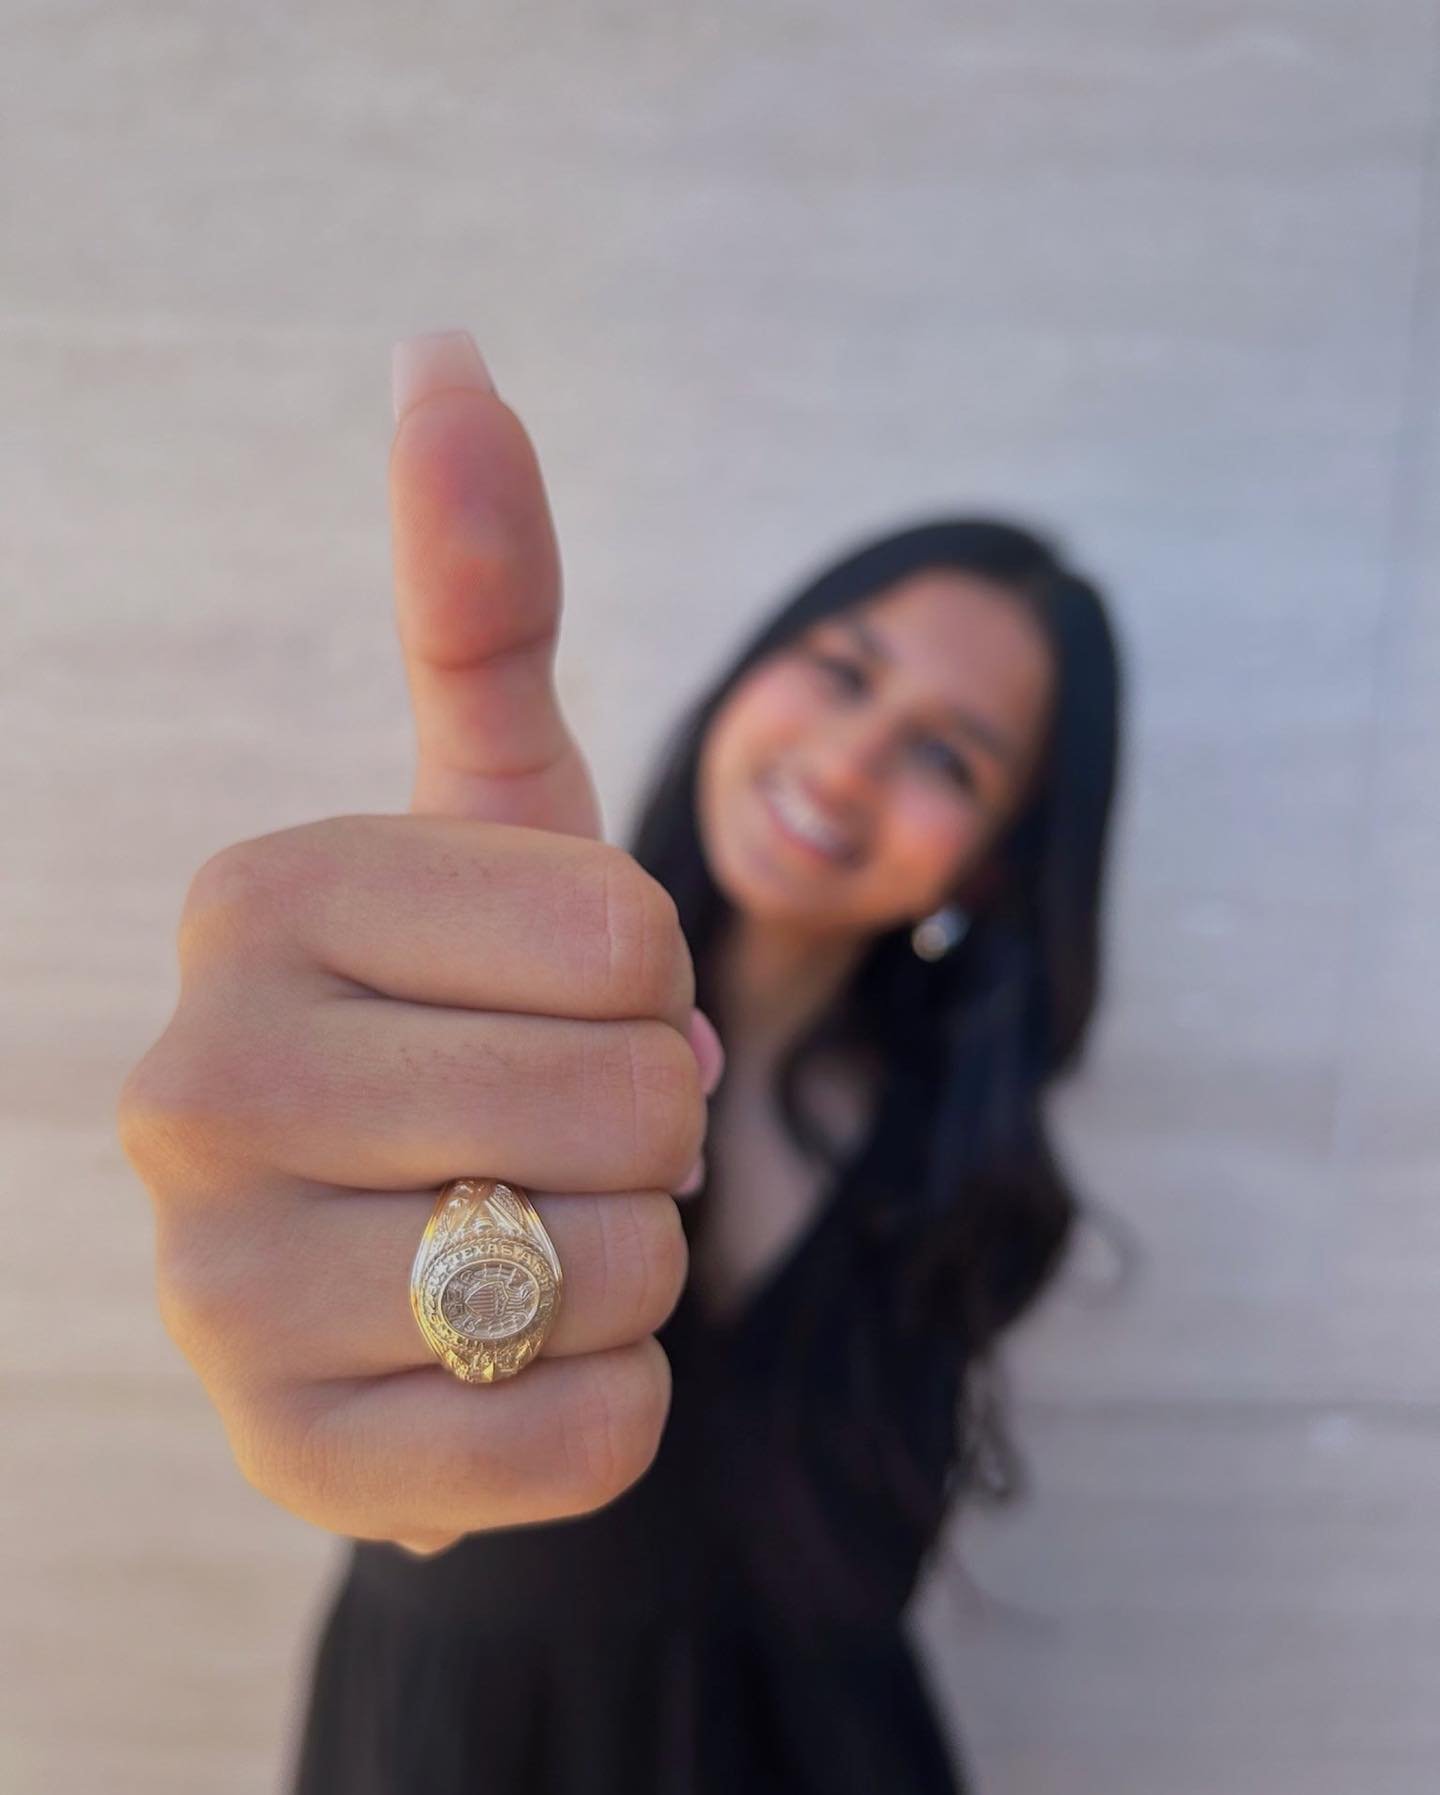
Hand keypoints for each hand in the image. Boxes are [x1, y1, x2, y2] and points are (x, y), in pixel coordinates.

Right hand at [116, 332, 723, 1554]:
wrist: (427, 1235)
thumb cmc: (486, 1005)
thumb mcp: (499, 810)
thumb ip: (479, 597)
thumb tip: (448, 354)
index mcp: (252, 904)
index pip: (622, 939)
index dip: (658, 977)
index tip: (573, 994)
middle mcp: (187, 1091)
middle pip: (620, 1105)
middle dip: (655, 1119)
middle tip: (567, 1124)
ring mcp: (211, 1298)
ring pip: (608, 1275)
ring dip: (638, 1254)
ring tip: (529, 1227)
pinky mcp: (287, 1466)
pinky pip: (588, 1442)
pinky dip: (618, 1401)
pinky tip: (514, 1354)